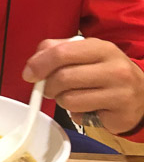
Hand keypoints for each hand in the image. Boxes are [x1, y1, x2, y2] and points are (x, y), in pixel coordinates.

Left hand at [23, 37, 143, 133]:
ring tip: (73, 96)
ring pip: (68, 98)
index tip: (29, 74)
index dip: (39, 63)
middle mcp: (114, 68)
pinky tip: (88, 106)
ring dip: (61, 100)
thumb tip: (33, 63)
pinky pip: (80, 114)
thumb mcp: (84, 54)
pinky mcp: (120, 114)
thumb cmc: (104, 72)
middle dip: (48, 85)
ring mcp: (120, 92)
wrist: (141, 95)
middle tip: (50, 88)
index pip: (61, 52)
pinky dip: (75, 112)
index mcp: (101, 47)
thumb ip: (57, 51)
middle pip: (62, 77)